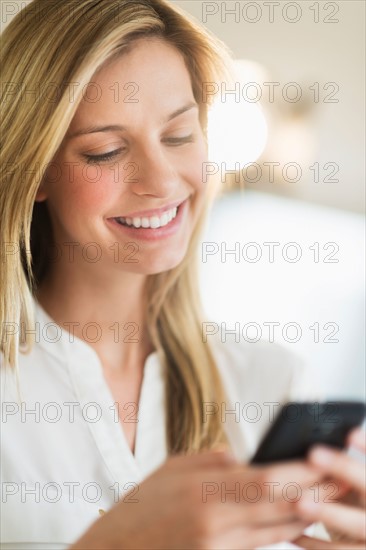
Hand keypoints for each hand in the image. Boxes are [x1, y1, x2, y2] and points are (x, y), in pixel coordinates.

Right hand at [70, 448, 322, 549]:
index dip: (302, 471)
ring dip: (308, 513)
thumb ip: (215, 461)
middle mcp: (216, 524)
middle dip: (317, 491)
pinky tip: (300, 520)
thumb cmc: (143, 505)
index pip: (267, 480)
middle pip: (280, 508)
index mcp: (203, 492)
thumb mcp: (174, 468)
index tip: (327, 459)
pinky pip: (261, 547)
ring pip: (277, 531)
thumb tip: (249, 458)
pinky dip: (283, 532)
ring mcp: (219, 549)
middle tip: (343, 476)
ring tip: (332, 496)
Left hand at [294, 427, 365, 548]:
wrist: (364, 536)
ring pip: (358, 523)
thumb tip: (310, 445)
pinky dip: (314, 543)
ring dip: (328, 512)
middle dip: (344, 468)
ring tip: (299, 502)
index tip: (349, 432)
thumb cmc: (356, 503)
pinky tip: (293, 533)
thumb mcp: (354, 483)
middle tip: (313, 453)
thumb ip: (342, 470)